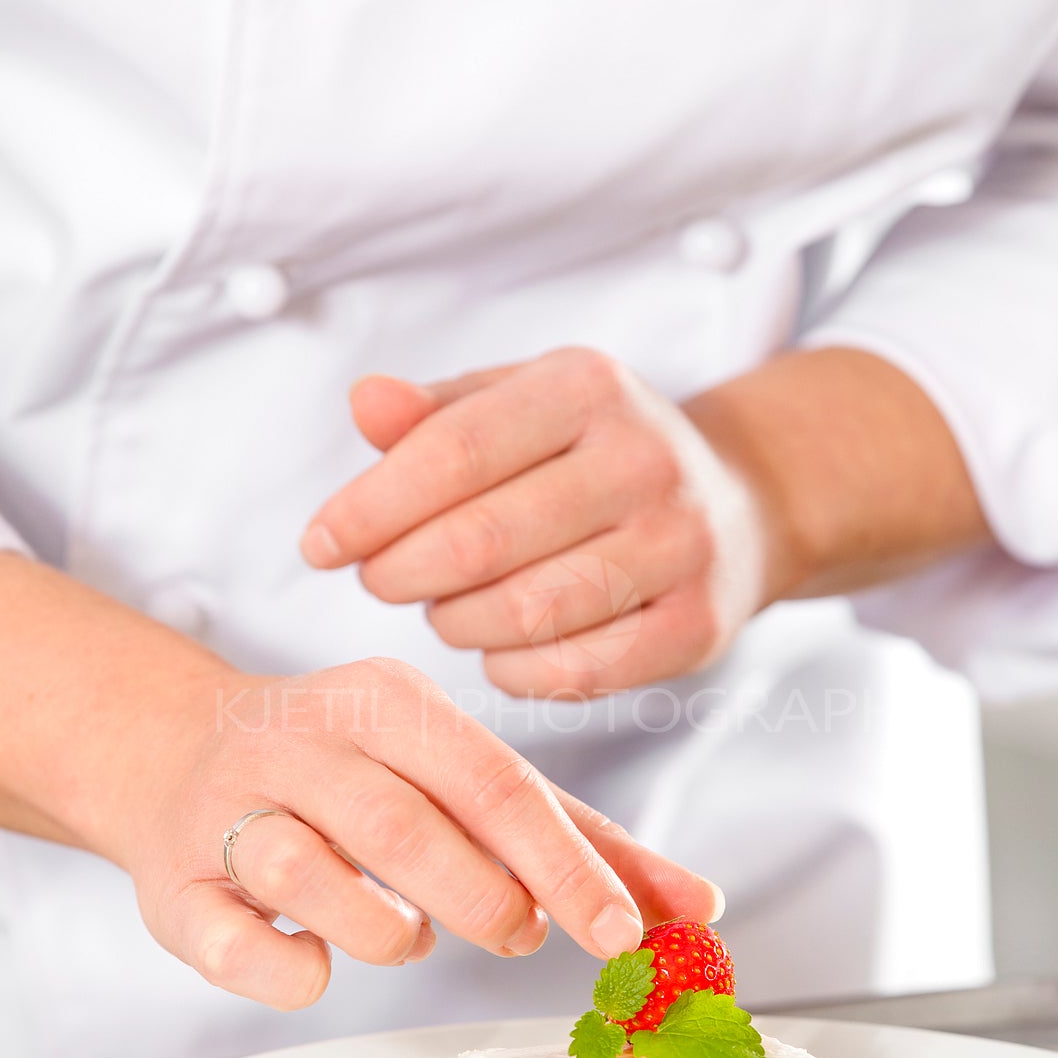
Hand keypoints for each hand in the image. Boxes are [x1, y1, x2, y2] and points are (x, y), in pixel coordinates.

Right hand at [0, 556, 720, 1012]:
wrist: (177, 754)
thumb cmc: (360, 777)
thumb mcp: (466, 778)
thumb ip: (579, 841)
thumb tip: (702, 909)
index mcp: (386, 701)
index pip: (494, 782)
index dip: (564, 865)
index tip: (619, 934)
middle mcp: (299, 739)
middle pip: (403, 828)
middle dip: (479, 901)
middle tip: (514, 935)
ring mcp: (226, 810)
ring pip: (307, 878)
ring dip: (384, 932)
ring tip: (406, 930)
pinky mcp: (171, 884)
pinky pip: (233, 947)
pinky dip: (291, 971)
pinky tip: (316, 957)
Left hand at [301, 346, 990, 696]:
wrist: (739, 502)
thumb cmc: (590, 455)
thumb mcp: (518, 405)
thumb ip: (434, 413)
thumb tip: (364, 402)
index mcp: (587, 387)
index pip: (452, 450)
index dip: (369, 507)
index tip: (318, 545)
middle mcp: (644, 459)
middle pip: (481, 538)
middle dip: (400, 572)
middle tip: (377, 580)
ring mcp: (680, 545)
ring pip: (524, 612)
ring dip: (454, 623)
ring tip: (443, 608)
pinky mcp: (698, 626)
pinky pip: (574, 671)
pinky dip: (512, 670)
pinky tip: (498, 650)